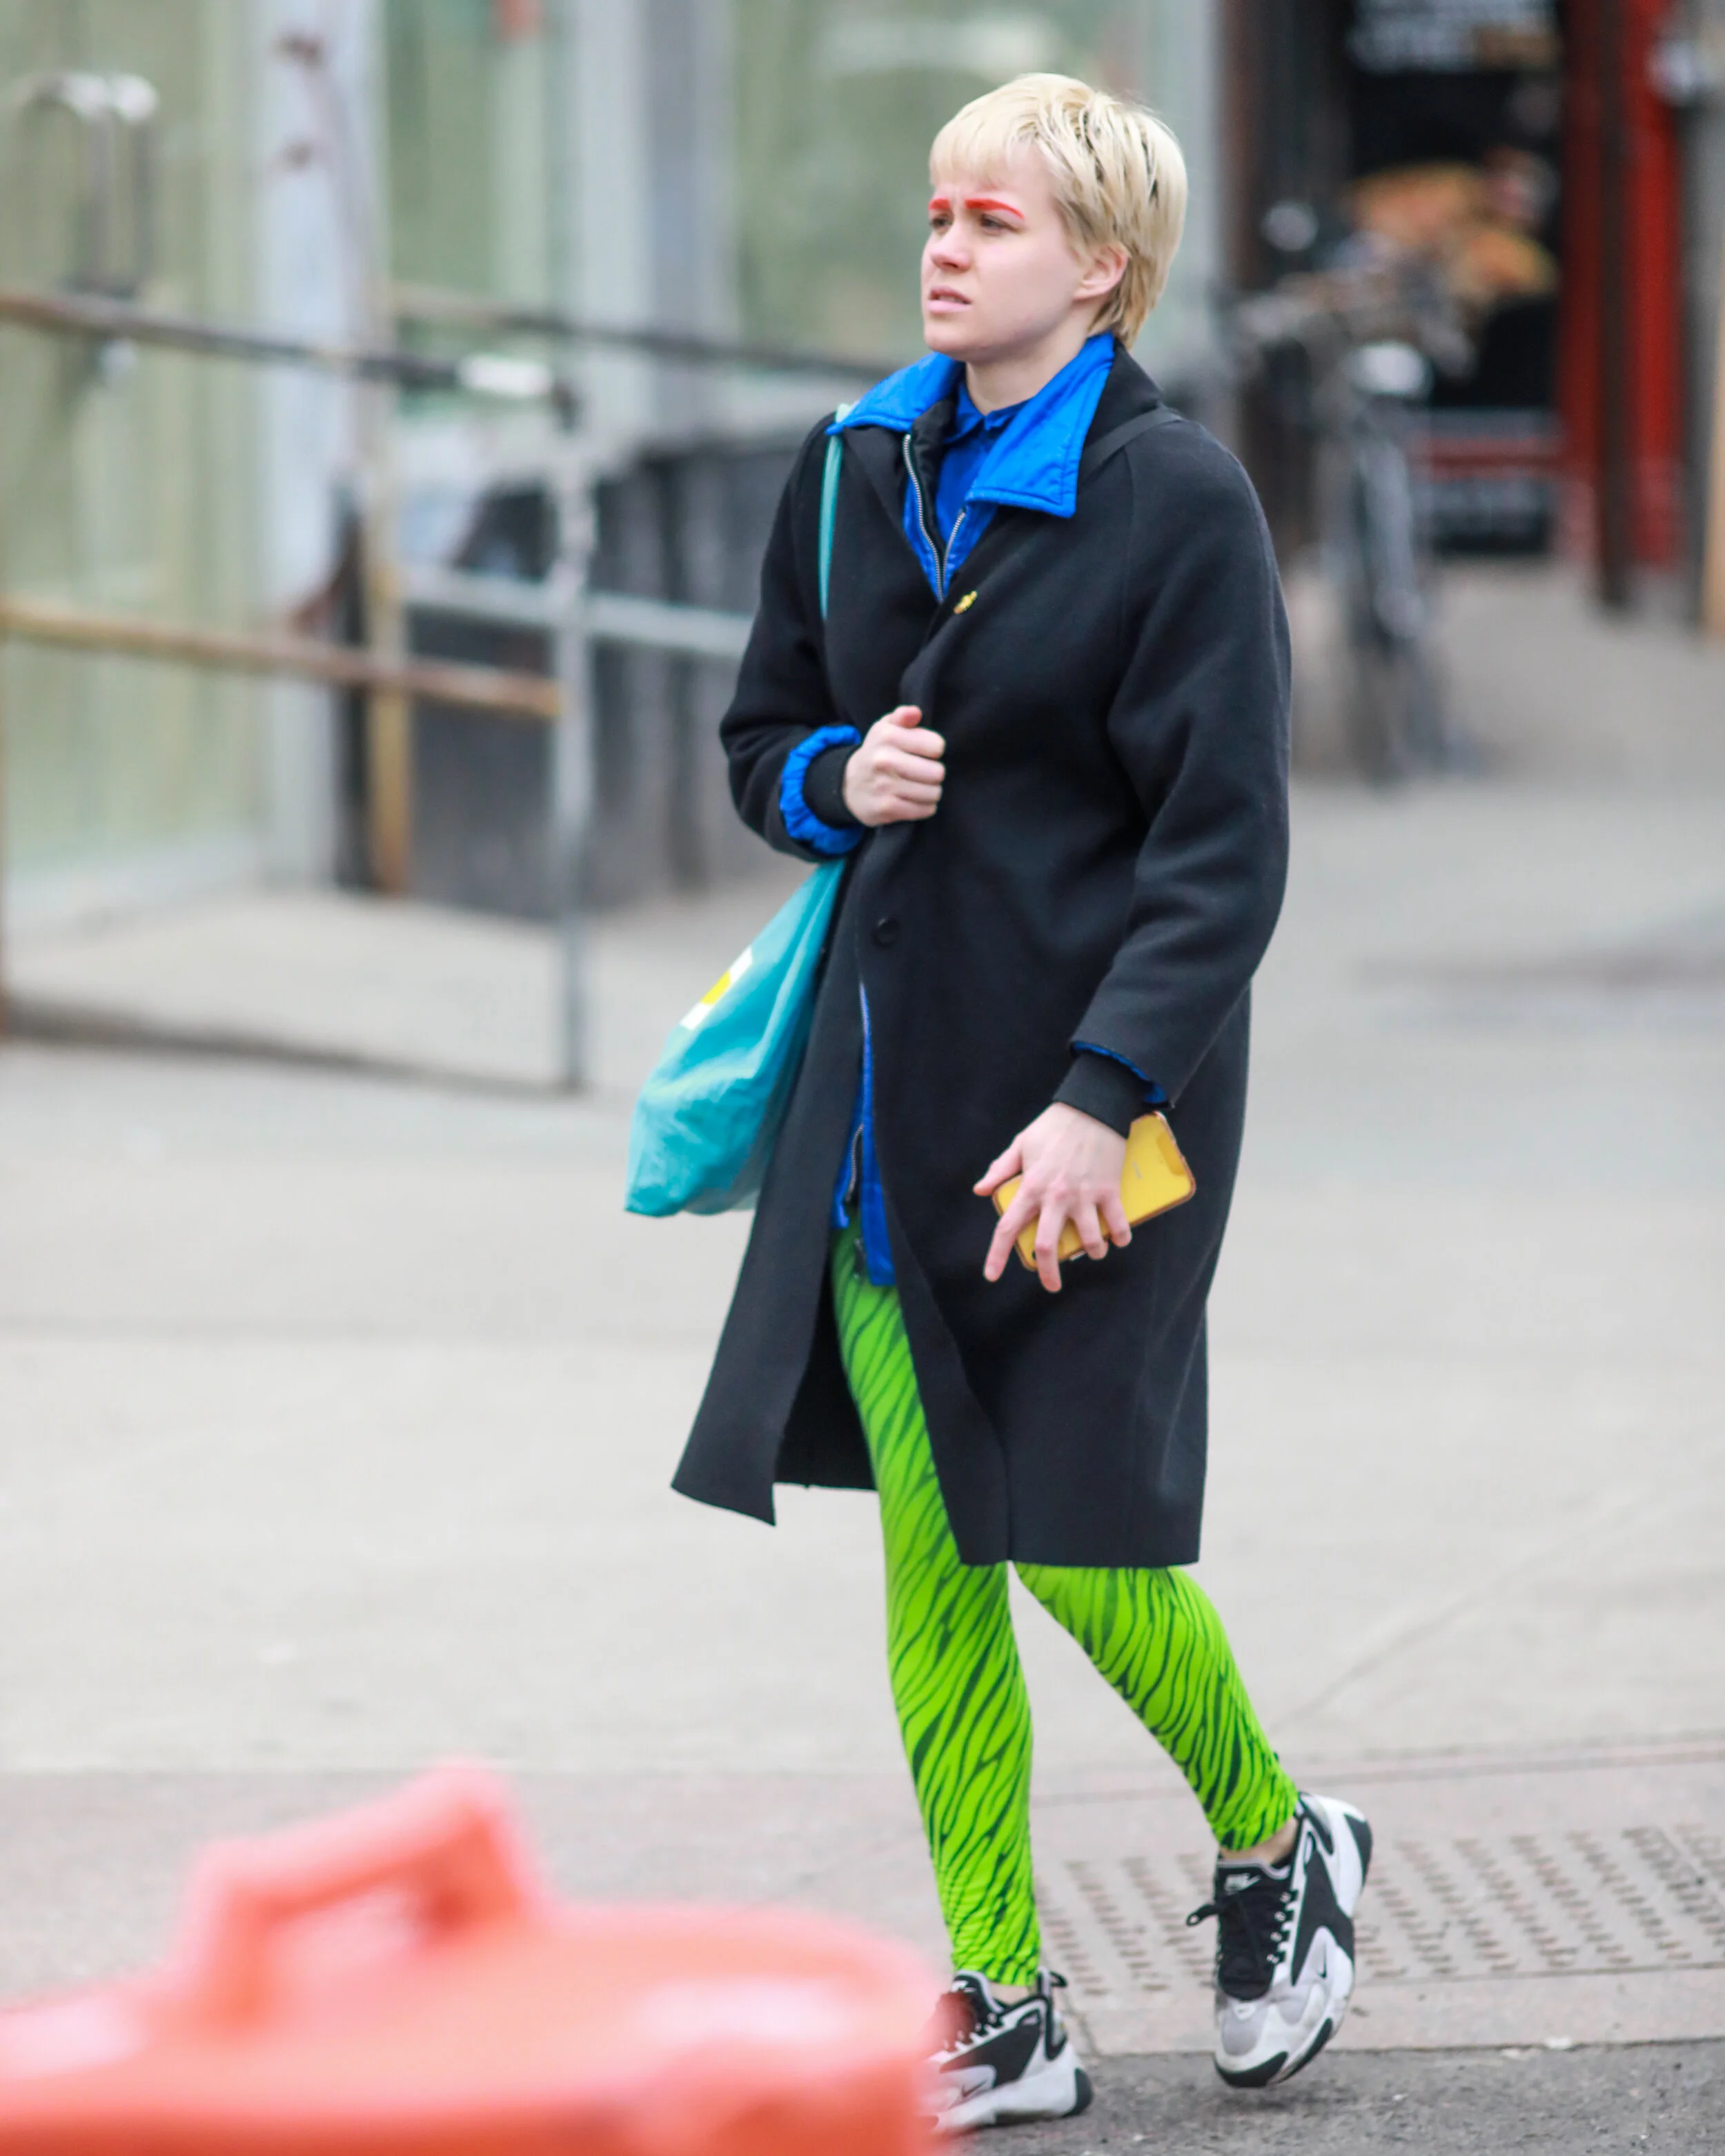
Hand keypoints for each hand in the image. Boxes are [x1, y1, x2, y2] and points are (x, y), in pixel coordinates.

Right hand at [842, 705, 945, 826]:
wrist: (847, 785)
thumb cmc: (876, 754)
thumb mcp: (884, 729)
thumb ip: (901, 716)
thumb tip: (915, 712)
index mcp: (887, 736)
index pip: (936, 746)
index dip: (934, 750)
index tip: (925, 753)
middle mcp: (884, 760)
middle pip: (937, 772)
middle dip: (935, 774)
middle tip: (924, 773)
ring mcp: (884, 786)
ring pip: (933, 793)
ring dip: (931, 792)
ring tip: (920, 787)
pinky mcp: (886, 808)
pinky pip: (925, 810)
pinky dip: (925, 807)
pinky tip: (915, 800)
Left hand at [975, 1105, 1131, 1294]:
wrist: (1093, 1107)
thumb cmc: (1054, 1125)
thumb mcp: (1021, 1144)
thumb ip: (1001, 1169)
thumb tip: (980, 1190)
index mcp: (1030, 1187)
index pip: (1007, 1227)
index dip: (997, 1255)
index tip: (992, 1276)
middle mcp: (1055, 1197)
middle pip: (1046, 1246)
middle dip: (1048, 1273)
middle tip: (1051, 1286)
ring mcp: (1084, 1196)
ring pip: (1088, 1241)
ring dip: (1092, 1252)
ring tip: (1093, 1253)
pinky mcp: (1109, 1191)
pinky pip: (1117, 1223)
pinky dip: (1120, 1236)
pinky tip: (1119, 1239)